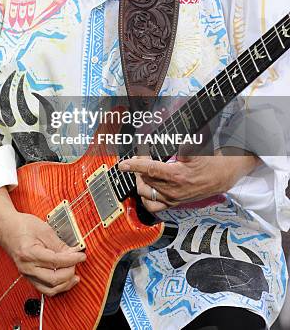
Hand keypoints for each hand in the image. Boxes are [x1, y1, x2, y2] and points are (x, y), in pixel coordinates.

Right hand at [0, 187, 85, 295]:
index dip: (72, 260)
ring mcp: (26, 274)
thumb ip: (58, 244)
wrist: (6, 228)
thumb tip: (73, 253)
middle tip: (77, 262)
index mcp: (29, 253)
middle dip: (70, 272)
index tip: (81, 256)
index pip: (56, 261)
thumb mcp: (43, 229)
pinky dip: (56, 286)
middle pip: (53, 279)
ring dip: (65, 284)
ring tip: (74, 275)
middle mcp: (27, 267)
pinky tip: (64, 280)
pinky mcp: (28, 276)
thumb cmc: (22, 225)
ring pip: (49, 289)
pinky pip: (44, 288)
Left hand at [118, 148, 259, 212]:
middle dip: (140, 167)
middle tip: (144, 155)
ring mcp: (173, 199)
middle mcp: (173, 191)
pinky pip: (153, 206)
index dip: (134, 165)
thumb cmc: (209, 160)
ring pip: (146, 192)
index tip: (123, 164)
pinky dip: (146, 197)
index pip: (149, 169)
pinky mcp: (175, 203)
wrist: (224, 175)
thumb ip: (173, 145)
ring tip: (144, 171)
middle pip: (145, 179)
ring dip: (141, 181)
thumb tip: (157, 141)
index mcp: (176, 176)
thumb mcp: (192, 148)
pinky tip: (146, 187)